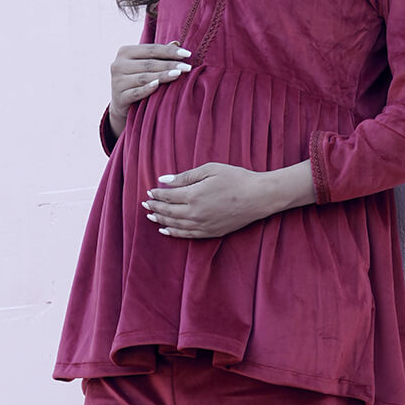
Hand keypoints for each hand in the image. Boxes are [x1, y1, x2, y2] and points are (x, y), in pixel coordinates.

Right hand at [109, 41, 191, 138]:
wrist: (122, 104)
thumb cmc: (137, 79)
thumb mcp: (145, 65)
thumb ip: (158, 54)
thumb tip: (176, 43)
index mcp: (125, 52)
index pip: (151, 49)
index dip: (170, 51)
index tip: (188, 54)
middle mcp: (118, 64)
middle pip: (149, 63)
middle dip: (170, 64)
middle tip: (187, 67)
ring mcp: (117, 81)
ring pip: (144, 77)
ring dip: (162, 76)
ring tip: (178, 74)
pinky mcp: (119, 97)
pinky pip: (136, 92)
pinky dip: (147, 89)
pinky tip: (158, 85)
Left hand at [144, 161, 314, 238]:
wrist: (259, 197)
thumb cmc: (236, 178)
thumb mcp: (210, 170)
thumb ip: (185, 176)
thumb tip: (164, 180)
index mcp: (193, 195)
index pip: (167, 196)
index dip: (156, 194)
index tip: (150, 191)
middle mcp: (195, 213)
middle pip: (168, 212)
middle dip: (155, 208)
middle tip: (145, 205)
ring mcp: (202, 225)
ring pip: (174, 225)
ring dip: (160, 221)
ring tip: (151, 217)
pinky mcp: (210, 232)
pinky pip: (186, 235)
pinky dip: (173, 233)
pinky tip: (165, 231)